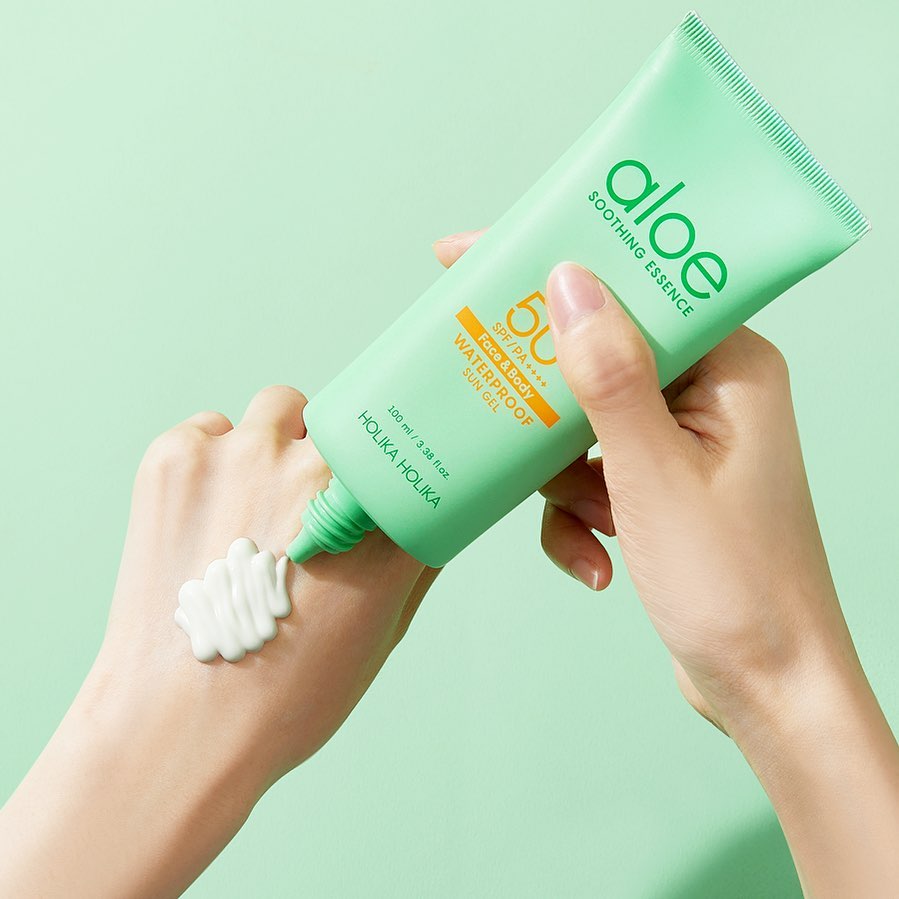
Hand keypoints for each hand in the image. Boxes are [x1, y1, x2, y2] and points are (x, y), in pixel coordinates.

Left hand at [0, 386, 438, 896]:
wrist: (178, 725)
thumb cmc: (287, 693)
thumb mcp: (381, 633)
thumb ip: (416, 560)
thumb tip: (428, 513)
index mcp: (380, 517)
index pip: (408, 450)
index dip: (397, 459)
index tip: (386, 469)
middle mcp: (318, 473)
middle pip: (347, 422)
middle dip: (335, 455)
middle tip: (310, 502)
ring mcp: (245, 456)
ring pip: (280, 409)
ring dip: (278, 440)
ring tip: (255, 498)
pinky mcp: (179, 456)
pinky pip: (210, 427)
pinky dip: (214, 456)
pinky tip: (208, 511)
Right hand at [434, 229, 898, 895]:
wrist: (766, 689)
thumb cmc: (736, 587)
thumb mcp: (654, 476)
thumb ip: (610, 376)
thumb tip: (568, 283)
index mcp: (730, 368)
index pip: (635, 285)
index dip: (556, 266)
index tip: (476, 258)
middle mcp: (709, 395)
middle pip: (598, 352)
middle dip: (545, 393)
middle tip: (493, 398)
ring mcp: (682, 444)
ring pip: (581, 421)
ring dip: (564, 479)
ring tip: (590, 524)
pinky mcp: (658, 487)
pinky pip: (589, 474)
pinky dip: (577, 515)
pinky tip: (595, 560)